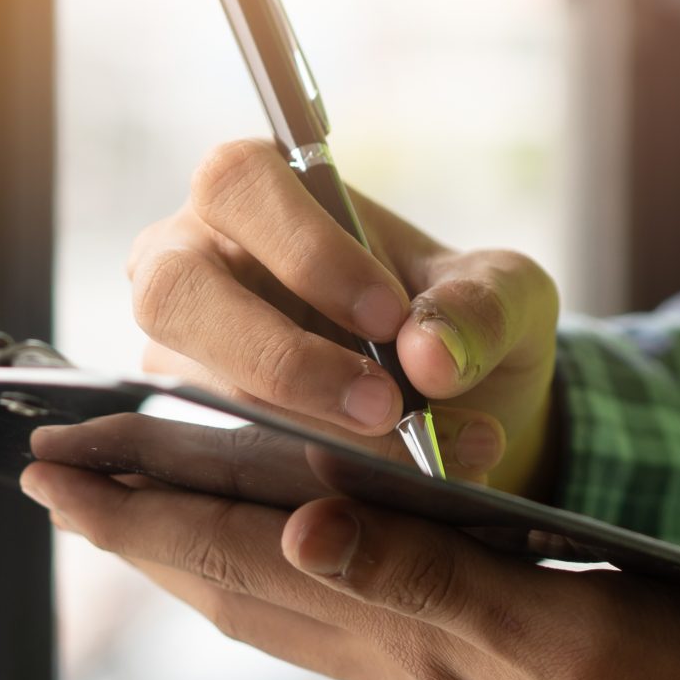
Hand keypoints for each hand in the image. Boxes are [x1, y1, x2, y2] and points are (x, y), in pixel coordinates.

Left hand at [21, 458, 679, 679]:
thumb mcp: (570, 631)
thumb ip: (434, 581)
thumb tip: (294, 529)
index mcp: (421, 642)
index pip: (247, 566)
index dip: (144, 514)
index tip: (48, 466)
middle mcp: (416, 668)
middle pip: (243, 591)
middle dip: (145, 530)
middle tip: (57, 475)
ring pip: (294, 610)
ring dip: (210, 554)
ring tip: (147, 509)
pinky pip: (363, 622)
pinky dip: (304, 576)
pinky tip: (309, 558)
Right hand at [129, 140, 560, 494]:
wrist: (455, 407)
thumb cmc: (458, 317)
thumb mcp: (503, 296)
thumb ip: (482, 307)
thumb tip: (428, 355)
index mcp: (260, 190)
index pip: (239, 183)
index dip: (305, 249)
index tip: (388, 317)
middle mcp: (194, 260)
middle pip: (176, 289)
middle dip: (280, 356)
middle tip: (382, 406)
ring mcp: (179, 348)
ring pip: (193, 385)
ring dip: (299, 428)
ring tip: (406, 459)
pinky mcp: (188, 429)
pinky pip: (209, 459)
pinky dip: (298, 480)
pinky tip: (373, 496)